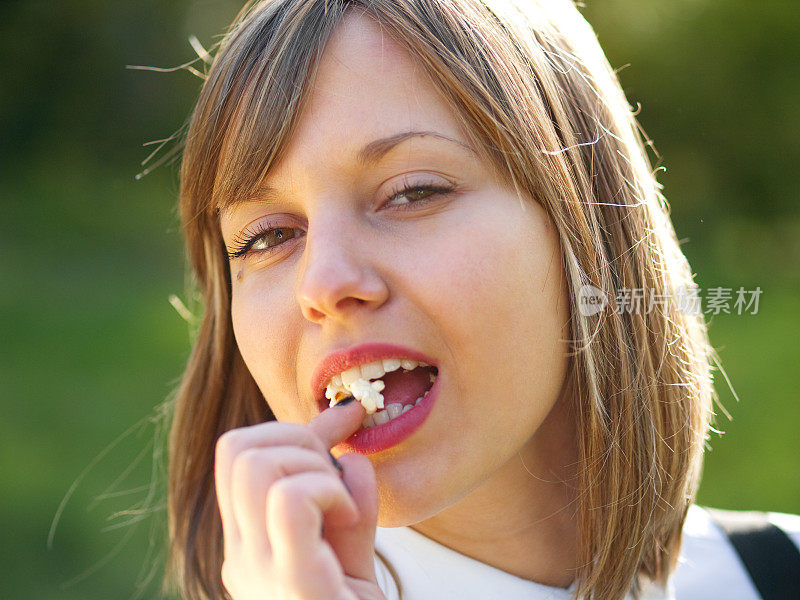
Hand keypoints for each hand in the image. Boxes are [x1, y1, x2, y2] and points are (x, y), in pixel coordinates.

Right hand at [214, 399, 385, 599]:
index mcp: (248, 545)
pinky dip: (329, 491)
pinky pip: (290, 499)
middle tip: (339, 480)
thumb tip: (353, 452)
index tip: (343, 439)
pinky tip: (350, 520)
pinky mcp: (293, 584)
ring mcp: (258, 572)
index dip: (292, 431)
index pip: (238, 454)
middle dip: (299, 438)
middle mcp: (240, 557)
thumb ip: (348, 503)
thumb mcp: (352, 554)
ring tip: (345, 506)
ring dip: (314, 465)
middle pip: (235, 446)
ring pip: (255, 464)